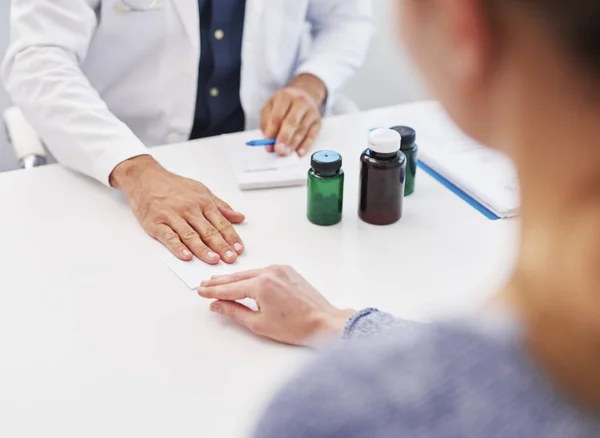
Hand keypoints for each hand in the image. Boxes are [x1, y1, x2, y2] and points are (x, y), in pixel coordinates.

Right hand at [110, 155, 244, 263]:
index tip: (239, 249)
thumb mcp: (201, 190)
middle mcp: (189, 209)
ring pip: (190, 235)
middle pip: (208, 231)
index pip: (221, 223)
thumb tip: (239, 217)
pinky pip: (169, 237)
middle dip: (221, 246)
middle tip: (231, 258)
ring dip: (203, 249)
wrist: (145, 177)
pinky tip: (186, 256)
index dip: (231, 237)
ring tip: (214, 260)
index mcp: (202, 202)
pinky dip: (178, 247)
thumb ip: (220, 206)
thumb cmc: (174, 186)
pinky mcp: (156, 223)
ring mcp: (172, 216)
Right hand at [198, 265, 354, 345]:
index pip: (230, 288)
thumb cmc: (296, 327)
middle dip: (220, 282)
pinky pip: (263, 271)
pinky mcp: (288, 271)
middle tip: (205, 284)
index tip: (201, 292)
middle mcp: (270, 272)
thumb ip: (234, 312)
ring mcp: (280, 269)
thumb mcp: (259, 323)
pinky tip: (243, 279)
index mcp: (261, 284)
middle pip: (238, 277)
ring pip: (250, 273)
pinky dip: (251, 276)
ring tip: (219, 282)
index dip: (213, 291)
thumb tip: (217, 305)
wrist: (324, 322)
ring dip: (235, 278)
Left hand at [260, 74, 326, 157]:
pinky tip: (300, 152)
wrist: (304, 95)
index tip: (268, 145)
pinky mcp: (318, 121)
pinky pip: (312, 135)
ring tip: (286, 153)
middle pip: (291, 122)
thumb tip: (268, 141)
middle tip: (279, 150)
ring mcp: (311, 111)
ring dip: (293, 144)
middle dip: (284, 138)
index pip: (277, 117)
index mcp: (285, 96)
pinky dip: (306, 145)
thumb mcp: (270, 107)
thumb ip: (267, 123)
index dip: (272, 132)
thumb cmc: (284, 105)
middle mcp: (300, 102)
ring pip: (302, 130)